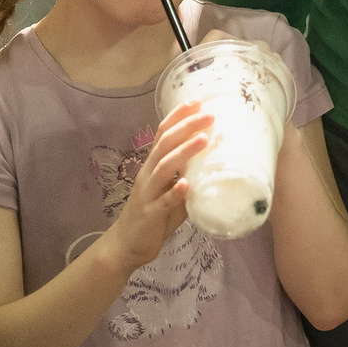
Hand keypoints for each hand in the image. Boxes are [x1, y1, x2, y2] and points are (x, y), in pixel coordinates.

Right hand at [98, 103, 209, 271]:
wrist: (127, 245)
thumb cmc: (155, 215)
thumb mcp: (174, 190)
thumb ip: (190, 175)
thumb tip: (220, 159)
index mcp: (153, 167)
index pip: (163, 135)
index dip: (178, 117)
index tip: (197, 101)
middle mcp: (148, 175)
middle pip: (164, 145)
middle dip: (186, 128)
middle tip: (209, 114)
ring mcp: (147, 194)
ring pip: (163, 168)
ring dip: (184, 152)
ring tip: (203, 140)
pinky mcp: (150, 214)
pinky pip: (162, 202)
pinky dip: (174, 193)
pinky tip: (186, 185)